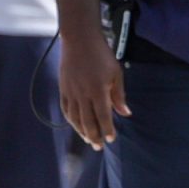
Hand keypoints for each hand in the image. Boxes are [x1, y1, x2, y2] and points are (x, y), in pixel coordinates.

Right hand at [59, 29, 128, 150]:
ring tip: (89, 140)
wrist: (79, 40)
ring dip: (82, 132)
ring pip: (75, 118)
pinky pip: (66, 109)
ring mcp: (71, 93)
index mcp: (98, 91)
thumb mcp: (116, 73)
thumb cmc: (101, 55)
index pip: (103, 117)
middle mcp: (83, 95)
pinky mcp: (63, 89)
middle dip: (94, 136)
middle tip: (99, 147)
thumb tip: (125, 113)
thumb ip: (119, 95)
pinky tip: (76, 126)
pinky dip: (71, 120)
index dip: (107, 130)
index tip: (111, 140)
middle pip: (87, 122)